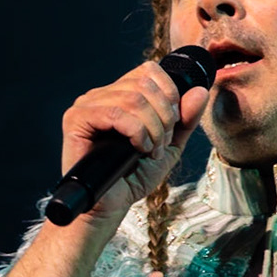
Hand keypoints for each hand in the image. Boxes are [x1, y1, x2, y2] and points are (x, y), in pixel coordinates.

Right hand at [60, 62, 211, 220]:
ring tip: (150, 151)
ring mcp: (87, 105)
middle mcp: (102, 95)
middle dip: (164, 116)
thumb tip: (200, 91)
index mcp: (120, 94)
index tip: (172, 126)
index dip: (170, 93)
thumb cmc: (133, 177)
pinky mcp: (76, 119)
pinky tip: (138, 149)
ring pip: (133, 98)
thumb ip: (186, 120)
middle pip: (144, 83)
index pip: (149, 70)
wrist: (110, 205)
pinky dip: (136, 131)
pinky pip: (115, 112)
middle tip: (161, 144)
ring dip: (153, 128)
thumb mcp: (169, 146)